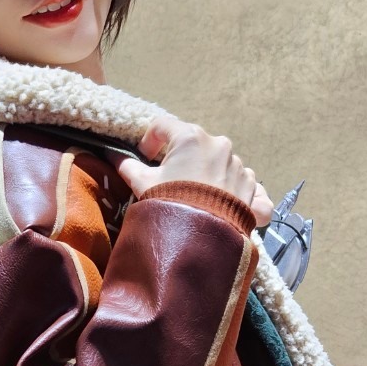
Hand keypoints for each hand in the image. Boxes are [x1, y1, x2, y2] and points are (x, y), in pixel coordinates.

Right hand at [114, 115, 273, 228]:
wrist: (200, 239)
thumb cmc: (169, 204)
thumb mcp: (142, 184)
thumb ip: (128, 166)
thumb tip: (114, 156)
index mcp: (191, 138)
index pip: (164, 126)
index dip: (150, 140)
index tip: (146, 157)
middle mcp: (219, 146)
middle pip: (196, 146)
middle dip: (184, 160)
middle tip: (171, 182)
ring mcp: (239, 167)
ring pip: (221, 164)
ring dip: (210, 176)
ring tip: (198, 199)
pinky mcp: (252, 189)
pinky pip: (244, 185)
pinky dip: (236, 192)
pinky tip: (226, 205)